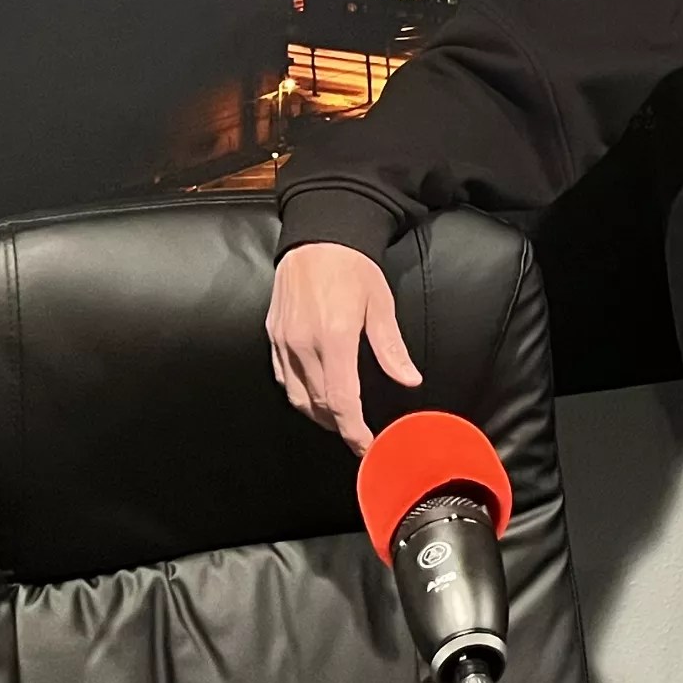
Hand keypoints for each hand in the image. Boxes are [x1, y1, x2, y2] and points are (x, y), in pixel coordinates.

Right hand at [265, 243, 421, 455]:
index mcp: (334, 337)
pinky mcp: (272, 336)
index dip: (353, 430)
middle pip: (317, 404)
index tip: (366, 445)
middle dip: (339, 426)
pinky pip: (281, 377)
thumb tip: (410, 380)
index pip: (340, 400)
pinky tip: (313, 396)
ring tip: (339, 421)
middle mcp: (303, 343)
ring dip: (317, 414)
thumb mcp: (381, 305)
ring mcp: (283, 341)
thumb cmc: (354, 268)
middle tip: (359, 435)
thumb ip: (391, 348)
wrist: (318, 237)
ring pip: (295, 396)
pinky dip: (298, 393)